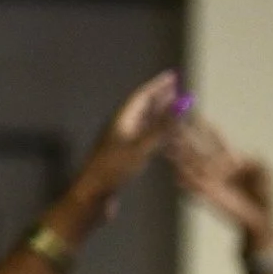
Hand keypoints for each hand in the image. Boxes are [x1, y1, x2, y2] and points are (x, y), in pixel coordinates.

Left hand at [65, 70, 184, 221]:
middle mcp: (119, 129)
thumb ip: (162, 126)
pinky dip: (155, 133)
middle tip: (175, 89)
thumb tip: (181, 104)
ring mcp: (119, 143)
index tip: (171, 76)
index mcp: (121, 121)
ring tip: (173, 108)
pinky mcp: (122, 158)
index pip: (141, 97)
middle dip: (158, 97)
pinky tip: (163, 137)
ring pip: (142, 123)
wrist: (91, 197)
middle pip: (141, 107)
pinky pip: (142, 139)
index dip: (157, 85)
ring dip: (157, 114)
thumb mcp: (141, 146)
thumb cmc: (113, 170)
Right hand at [169, 115, 272, 251]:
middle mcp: (217, 169)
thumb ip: (252, 159)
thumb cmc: (264, 193)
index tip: (199, 117)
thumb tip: (237, 158)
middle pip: (198, 150)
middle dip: (187, 138)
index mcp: (231, 161)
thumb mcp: (264, 170)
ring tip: (169, 145)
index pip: (216, 143)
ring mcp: (210, 181)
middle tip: (176, 125)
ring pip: (191, 165)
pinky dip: (186, 180)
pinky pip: (193, 185)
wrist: (260, 217)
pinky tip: (178, 173)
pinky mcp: (207, 194)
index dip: (207, 131)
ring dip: (180, 155)